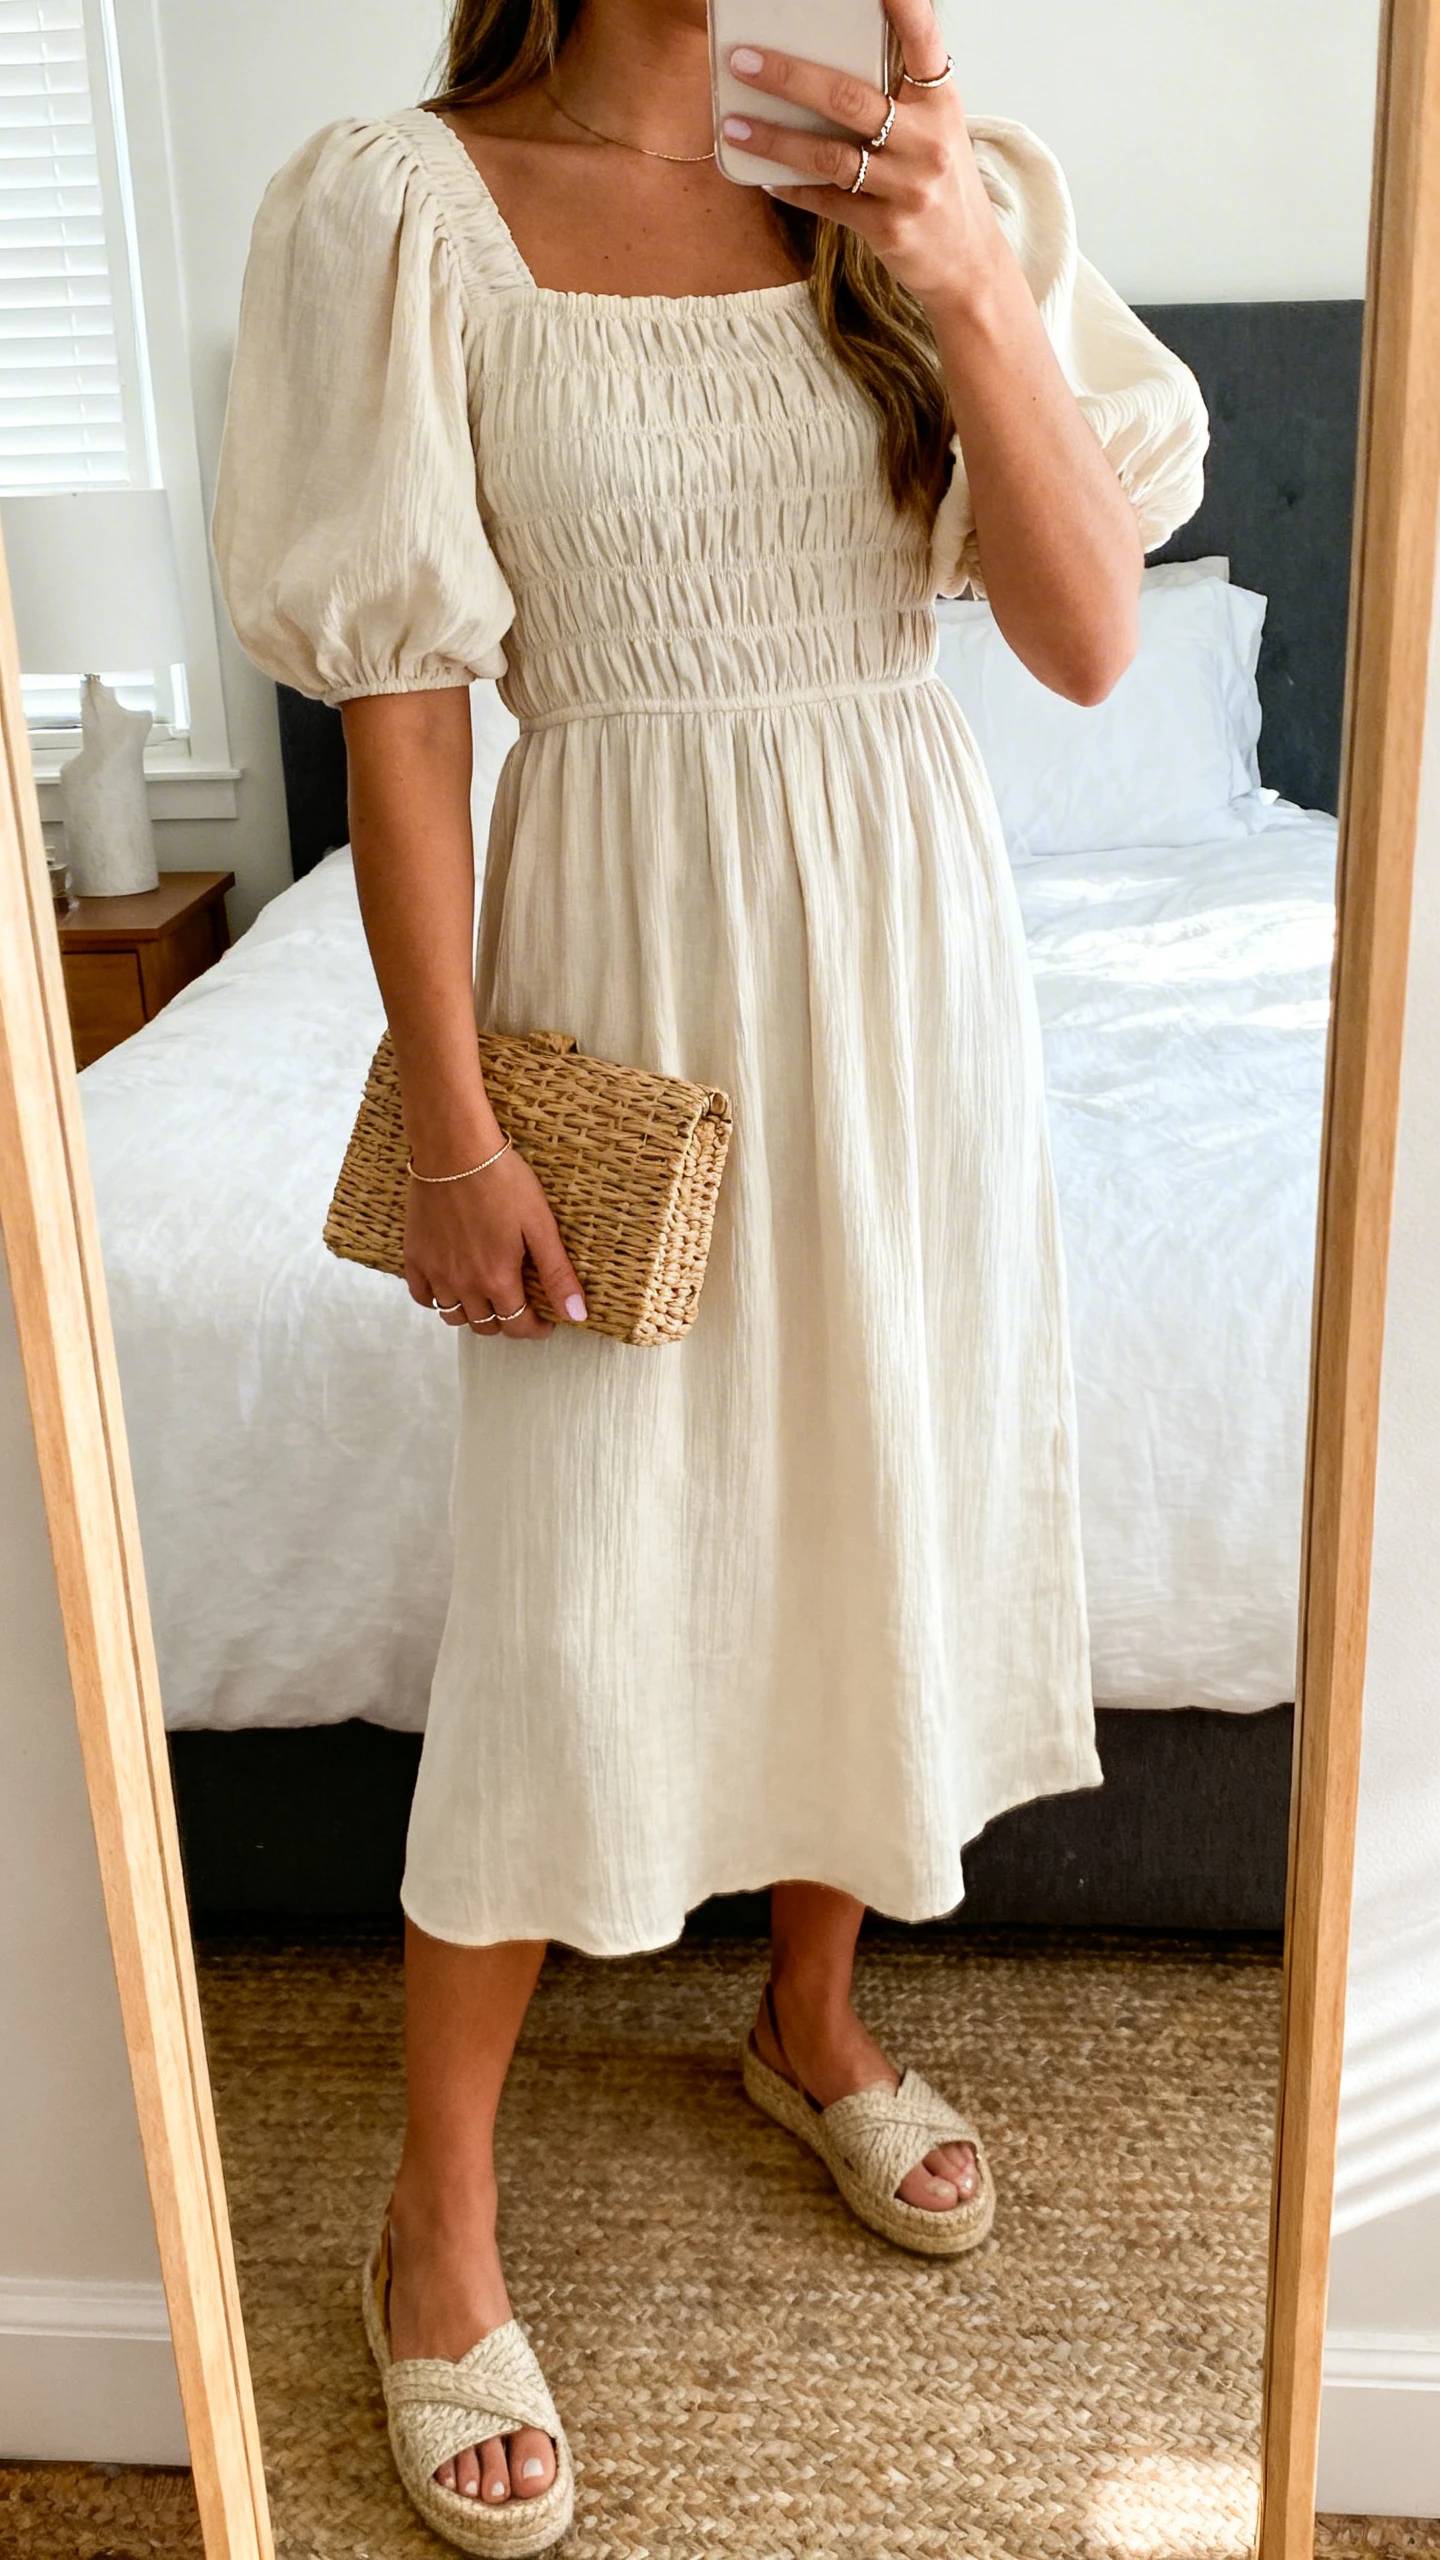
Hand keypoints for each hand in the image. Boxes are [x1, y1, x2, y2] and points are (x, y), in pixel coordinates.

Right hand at [406, 1147, 587, 1342]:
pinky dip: (438, 1300)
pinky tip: (452, 1286)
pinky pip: (423, 1296)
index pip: (518, 1325)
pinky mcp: (415, 1256)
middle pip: (485, 1325)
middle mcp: (463, 1283)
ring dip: (474, 1314)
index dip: (535, 1329)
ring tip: (488, 1297)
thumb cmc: (502, 1181)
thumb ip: (557, 1274)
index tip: (545, 1321)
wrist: (454, 1150)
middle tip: (519, 1305)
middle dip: (507, 1322)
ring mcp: (436, 1272)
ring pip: (453, 1316)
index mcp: (497, 1278)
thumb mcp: (540, 1226)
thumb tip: (577, 1316)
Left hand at [721, 0, 997, 316]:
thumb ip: (899, 95)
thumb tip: (829, 61)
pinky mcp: (888, 228)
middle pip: (848, 98)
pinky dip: (792, 188)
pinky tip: (766, 177)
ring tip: (734, 127)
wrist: (970, 263)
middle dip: (789, 77)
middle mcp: (927, 140)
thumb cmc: (941, 184)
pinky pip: (828, 201)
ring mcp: (909, 187)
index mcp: (940, 102)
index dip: (904, 7)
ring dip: (775, 140)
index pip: (922, 41)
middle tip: (744, 61)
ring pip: (829, 155)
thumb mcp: (936, 129)